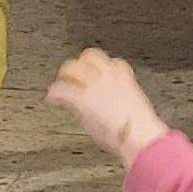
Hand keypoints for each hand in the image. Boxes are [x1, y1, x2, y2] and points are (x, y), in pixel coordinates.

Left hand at [48, 46, 170, 164]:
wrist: (139, 135)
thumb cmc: (140, 129)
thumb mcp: (134, 107)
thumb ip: (123, 99)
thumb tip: (116, 105)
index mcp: (124, 78)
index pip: (112, 61)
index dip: (102, 65)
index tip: (97, 71)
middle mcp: (108, 76)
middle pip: (89, 56)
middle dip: (81, 63)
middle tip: (73, 73)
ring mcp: (93, 86)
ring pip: (72, 67)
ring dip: (65, 75)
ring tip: (61, 82)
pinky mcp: (81, 99)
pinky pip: (61, 90)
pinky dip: (55, 93)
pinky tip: (52, 97)